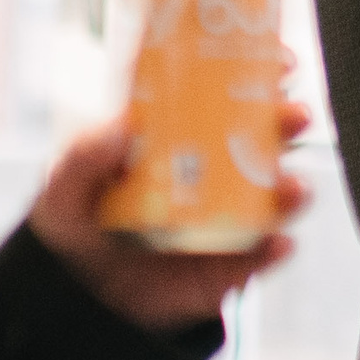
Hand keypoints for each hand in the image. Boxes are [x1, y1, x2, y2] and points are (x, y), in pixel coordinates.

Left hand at [27, 104, 312, 333]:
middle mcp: (217, 173)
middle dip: (290, 123)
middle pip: (268, 140)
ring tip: (291, 187)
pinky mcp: (232, 265)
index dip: (260, 76)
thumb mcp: (64, 185)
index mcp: (184, 141)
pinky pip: (263, 256)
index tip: (278, 61)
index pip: (231, 99)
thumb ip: (85, 155)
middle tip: (295, 115)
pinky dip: (276, 249)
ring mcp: (229, 218)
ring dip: (295, 188)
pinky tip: (276, 243)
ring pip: (278, 197)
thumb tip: (125, 126)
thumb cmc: (75, 226)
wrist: (76, 298)